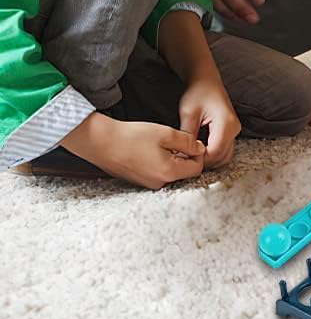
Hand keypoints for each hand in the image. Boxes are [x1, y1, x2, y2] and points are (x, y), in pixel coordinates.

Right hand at [62, 113, 205, 188]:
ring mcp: (148, 184)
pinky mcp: (139, 181)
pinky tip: (150, 150)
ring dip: (172, 158)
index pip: (197, 168)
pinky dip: (160, 162)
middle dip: (185, 156)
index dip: (198, 153)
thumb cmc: (133, 136)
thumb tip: (200, 149)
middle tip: (175, 140)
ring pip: (171, 172)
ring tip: (160, 143)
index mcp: (169, 173)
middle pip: (184, 172)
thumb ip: (188, 142)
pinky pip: (158, 173)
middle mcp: (160, 183)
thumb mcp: (166, 133)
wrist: (102, 143)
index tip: (191, 141)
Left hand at [178, 79, 240, 168]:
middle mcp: (234, 128)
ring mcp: (235, 131)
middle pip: (221, 157)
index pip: (215, 152)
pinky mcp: (231, 132)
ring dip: (209, 160)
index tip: (183, 158)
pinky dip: (212, 155)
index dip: (199, 159)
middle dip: (203, 162)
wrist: (207, 81)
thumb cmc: (197, 93)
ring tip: (191, 156)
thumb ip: (187, 136)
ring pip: (224, 156)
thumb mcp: (188, 113)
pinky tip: (198, 151)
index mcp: (226, 123)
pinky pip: (224, 150)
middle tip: (184, 160)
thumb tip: (182, 156)